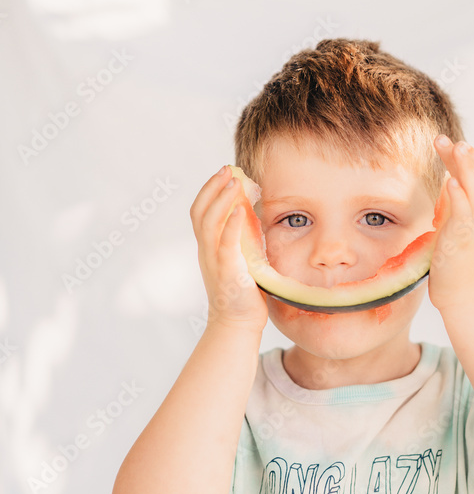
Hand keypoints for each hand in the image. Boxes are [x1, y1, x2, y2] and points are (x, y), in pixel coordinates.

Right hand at [190, 166, 268, 332]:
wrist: (237, 323)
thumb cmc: (242, 293)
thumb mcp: (239, 260)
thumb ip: (241, 241)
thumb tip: (253, 218)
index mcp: (207, 248)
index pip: (199, 212)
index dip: (208, 190)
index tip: (223, 173)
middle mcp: (206, 252)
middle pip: (200, 212)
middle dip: (213, 187)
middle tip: (228, 169)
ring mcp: (214, 262)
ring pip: (210, 223)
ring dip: (222, 199)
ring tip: (235, 181)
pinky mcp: (227, 272)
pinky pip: (226, 243)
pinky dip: (232, 224)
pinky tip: (242, 209)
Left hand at [428, 136, 473, 312]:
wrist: (469, 301)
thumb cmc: (460, 272)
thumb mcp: (458, 232)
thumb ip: (454, 210)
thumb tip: (446, 187)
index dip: (471, 160)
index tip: (454, 144)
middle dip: (465, 156)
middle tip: (448, 138)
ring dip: (465, 167)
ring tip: (455, 147)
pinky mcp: (465, 241)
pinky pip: (465, 213)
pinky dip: (459, 195)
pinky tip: (451, 179)